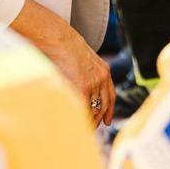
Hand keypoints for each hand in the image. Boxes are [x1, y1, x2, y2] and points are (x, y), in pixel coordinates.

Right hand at [11, 0, 113, 125]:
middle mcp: (102, 77)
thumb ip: (82, 72)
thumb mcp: (80, 58)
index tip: (107, 121)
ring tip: (80, 130)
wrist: (59, 38)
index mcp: (103, 70)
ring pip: (93, 109)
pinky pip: (83, 108)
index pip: (110, 94)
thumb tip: (75, 83)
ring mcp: (93, 83)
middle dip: (97, 119)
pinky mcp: (82, 88)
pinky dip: (79, 117)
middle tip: (91, 130)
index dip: (109, 109)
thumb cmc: (62, 46)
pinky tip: (74, 123)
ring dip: (87, 121)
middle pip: (103, 106)